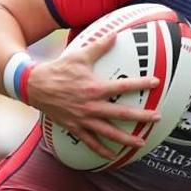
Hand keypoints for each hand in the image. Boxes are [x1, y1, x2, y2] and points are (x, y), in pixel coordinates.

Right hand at [26, 33, 160, 158]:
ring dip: (126, 139)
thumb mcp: (80, 56)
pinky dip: (101, 151)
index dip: (141, 84)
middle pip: (121, 114)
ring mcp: (83, 119)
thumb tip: (114, 34)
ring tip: (141, 142)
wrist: (34, 86)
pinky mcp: (74, 128)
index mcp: (94, 88)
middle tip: (157, 118)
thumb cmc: (59, 70)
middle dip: (141, 117)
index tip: (156, 82)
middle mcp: (90, 106)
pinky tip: (113, 156)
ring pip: (108, 132)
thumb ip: (99, 47)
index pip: (123, 87)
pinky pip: (90, 142)